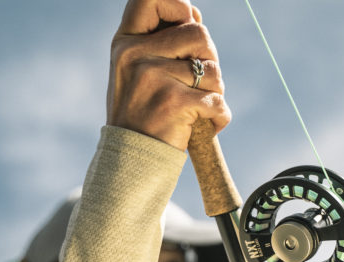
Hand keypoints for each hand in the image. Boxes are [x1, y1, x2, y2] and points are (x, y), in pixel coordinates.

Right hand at [107, 0, 230, 149]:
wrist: (130, 164)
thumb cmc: (142, 118)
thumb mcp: (137, 73)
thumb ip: (161, 44)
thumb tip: (195, 15)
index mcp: (125, 43)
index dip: (180, 7)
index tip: (187, 27)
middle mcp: (135, 55)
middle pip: (199, 33)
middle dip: (209, 59)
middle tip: (199, 83)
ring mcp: (153, 78)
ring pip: (213, 69)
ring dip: (216, 91)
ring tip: (198, 108)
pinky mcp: (174, 103)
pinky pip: (217, 100)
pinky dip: (219, 117)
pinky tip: (204, 127)